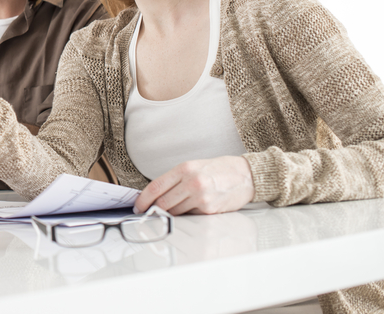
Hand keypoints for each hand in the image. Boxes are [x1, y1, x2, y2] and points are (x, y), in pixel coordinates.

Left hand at [133, 156, 254, 214]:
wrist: (245, 175)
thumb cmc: (218, 170)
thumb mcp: (193, 167)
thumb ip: (175, 180)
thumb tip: (155, 196)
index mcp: (185, 169)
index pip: (156, 186)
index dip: (143, 199)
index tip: (138, 206)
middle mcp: (192, 182)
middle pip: (163, 202)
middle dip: (153, 210)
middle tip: (149, 213)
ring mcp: (201, 197)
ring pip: (175, 211)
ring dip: (171, 213)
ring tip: (175, 208)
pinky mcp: (210, 210)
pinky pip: (190, 216)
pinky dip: (188, 214)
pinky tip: (194, 207)